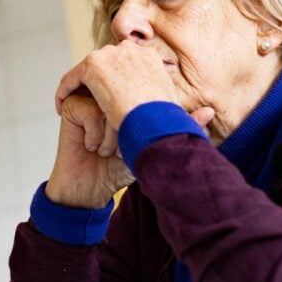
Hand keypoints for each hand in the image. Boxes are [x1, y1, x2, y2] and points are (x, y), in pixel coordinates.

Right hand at [46, 90, 214, 208]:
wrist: (90, 189)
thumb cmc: (120, 167)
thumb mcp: (153, 146)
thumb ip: (180, 126)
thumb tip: (209, 111)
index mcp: (129, 97)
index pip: (145, 92)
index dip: (144, 119)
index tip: (138, 144)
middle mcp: (110, 93)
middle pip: (127, 96)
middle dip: (127, 129)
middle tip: (123, 150)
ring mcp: (89, 96)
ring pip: (109, 104)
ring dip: (112, 135)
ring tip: (109, 151)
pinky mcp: (72, 106)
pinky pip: (91, 112)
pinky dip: (98, 135)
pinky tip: (93, 147)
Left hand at [55, 40, 177, 131]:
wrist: (153, 121)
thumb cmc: (169, 124)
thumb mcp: (179, 113)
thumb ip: (188, 111)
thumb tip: (210, 113)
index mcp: (152, 57)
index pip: (126, 64)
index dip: (116, 82)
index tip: (111, 100)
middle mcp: (131, 49)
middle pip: (106, 63)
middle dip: (97, 83)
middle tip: (89, 104)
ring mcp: (110, 54)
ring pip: (87, 70)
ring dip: (80, 88)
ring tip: (73, 107)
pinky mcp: (92, 66)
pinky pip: (72, 78)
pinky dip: (64, 91)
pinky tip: (61, 108)